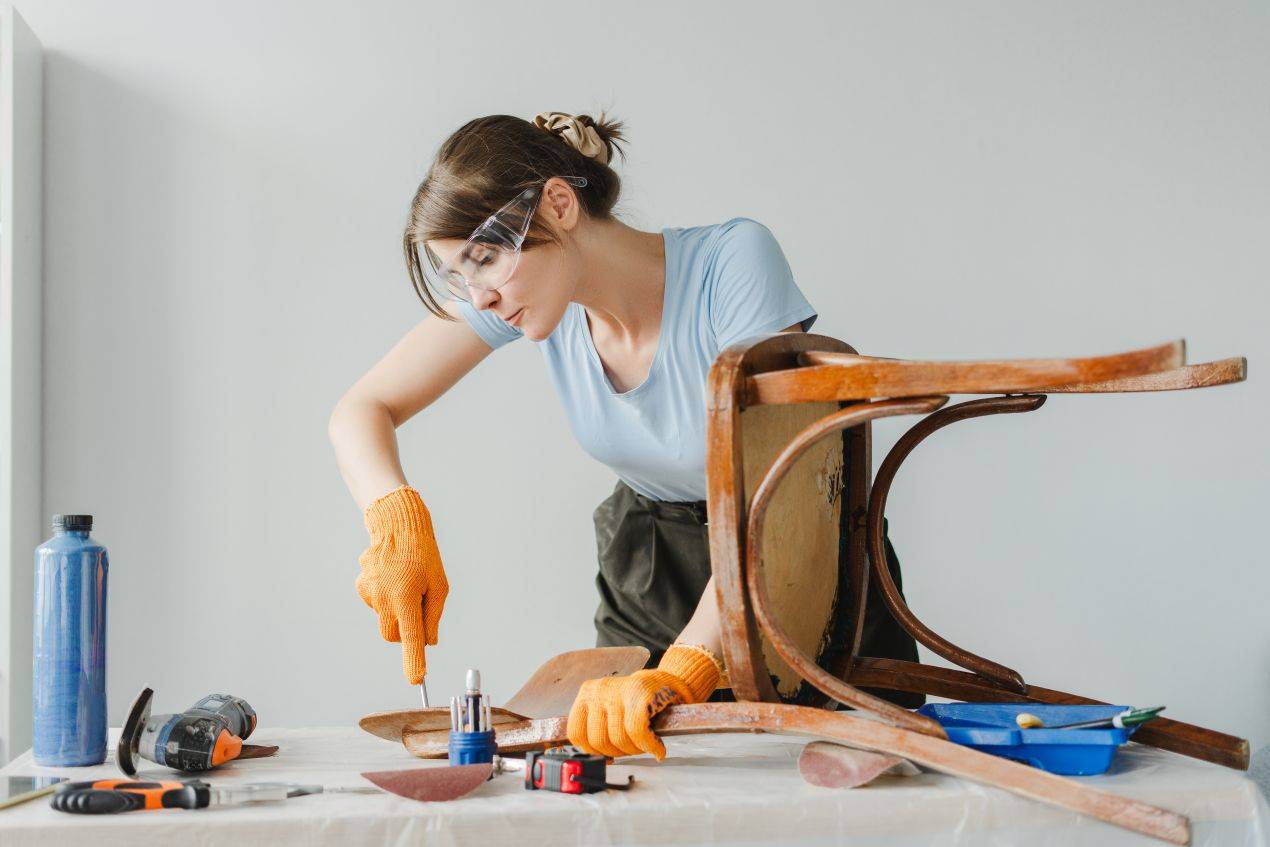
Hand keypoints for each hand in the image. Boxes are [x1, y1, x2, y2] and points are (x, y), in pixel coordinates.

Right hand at [355, 485, 448, 683]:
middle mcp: (384, 598)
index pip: (411, 638)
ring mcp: (369, 593)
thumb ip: (433, 616)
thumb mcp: (439, 585)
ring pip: (385, 620)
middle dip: (406, 632)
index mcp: (406, 597)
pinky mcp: (361, 587)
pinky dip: (386, 599)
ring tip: (406, 583)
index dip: (414, 661)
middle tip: (419, 609)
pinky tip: (392, 578)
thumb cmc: (423, 555)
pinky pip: (377, 605)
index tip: (417, 679)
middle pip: (394, 636)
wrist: (397, 525)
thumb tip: (428, 642)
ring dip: (397, 611)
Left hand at [566, 644, 721, 759]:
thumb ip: (597, 728)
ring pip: (618, 738)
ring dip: (635, 750)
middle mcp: (599, 690)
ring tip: (645, 744)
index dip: (593, 750)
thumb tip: (590, 757)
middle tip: (633, 747)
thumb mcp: (608, 710)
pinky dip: (649, 745)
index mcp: (587, 694)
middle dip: (618, 752)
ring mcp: (618, 690)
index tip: (608, 752)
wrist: (667, 681)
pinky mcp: (639, 693)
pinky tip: (657, 747)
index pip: (576, 733)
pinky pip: (637, 731)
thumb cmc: (638, 701)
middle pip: (598, 740)